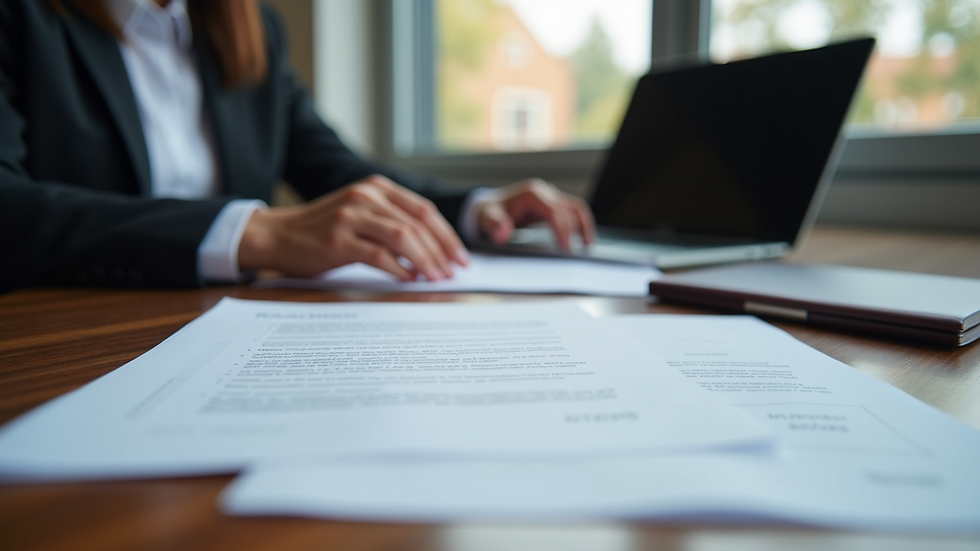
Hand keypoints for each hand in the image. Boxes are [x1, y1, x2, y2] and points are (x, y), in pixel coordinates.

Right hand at [238, 175, 469, 280]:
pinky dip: (399, 270)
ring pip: (403, 238)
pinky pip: (378, 256)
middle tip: (453, 273)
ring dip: (425, 261)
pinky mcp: (338, 240)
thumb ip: (392, 222)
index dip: (447, 236)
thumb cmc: (323, 231)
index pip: (424, 210)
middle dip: (441, 251)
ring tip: (436, 279)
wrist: (278, 235)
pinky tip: (409, 280)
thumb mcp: (361, 214)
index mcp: (377, 188)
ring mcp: (350, 217)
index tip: (461, 258)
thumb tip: (433, 251)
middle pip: (417, 224)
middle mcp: (366, 197)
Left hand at [477, 178, 595, 249]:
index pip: (555, 212)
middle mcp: (544, 192)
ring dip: (584, 225)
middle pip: (570, 208)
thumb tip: (503, 234)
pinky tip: (582, 240)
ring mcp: (550, 196)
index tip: (566, 249)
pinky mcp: (552, 204)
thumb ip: (494, 226)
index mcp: (532, 194)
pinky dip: (579, 224)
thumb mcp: (487, 219)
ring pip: (576, 207)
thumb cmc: (488, 214)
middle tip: (578, 254)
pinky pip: (572, 211)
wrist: (488, 207)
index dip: (563, 230)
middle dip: (577, 230)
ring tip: (588, 246)